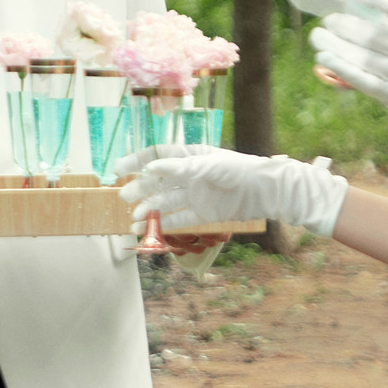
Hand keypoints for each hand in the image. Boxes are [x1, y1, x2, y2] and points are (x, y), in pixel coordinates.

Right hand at [117, 145, 347, 235]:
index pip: (158, 157)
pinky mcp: (203, 214)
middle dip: (140, 190)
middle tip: (124, 198)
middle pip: (157, 182)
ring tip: (132, 221)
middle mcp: (190, 176)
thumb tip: (153, 168)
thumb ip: (182, 168)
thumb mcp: (211, 166)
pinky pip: (179, 219)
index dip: (137, 162)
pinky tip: (148, 230)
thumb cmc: (241, 170)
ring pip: (165, 203)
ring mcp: (195, 195)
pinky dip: (163, 225)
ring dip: (148, 211)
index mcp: (190, 157)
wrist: (267, 191)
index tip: (119, 170)